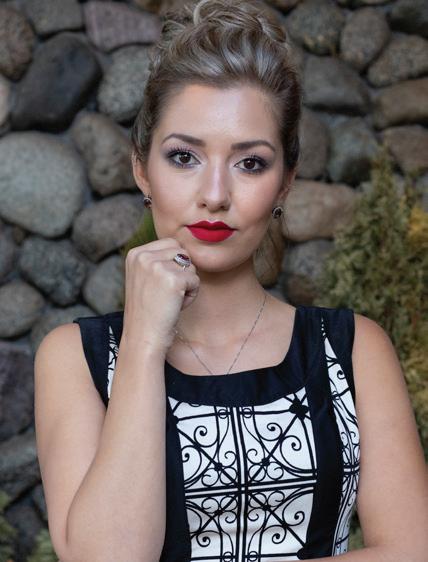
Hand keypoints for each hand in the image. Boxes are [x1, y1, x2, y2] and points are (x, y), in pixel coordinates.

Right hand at [122, 237, 199, 351]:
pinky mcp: (173, 279)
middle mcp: (143, 256)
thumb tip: (184, 250)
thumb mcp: (144, 278)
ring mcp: (157, 266)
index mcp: (135, 253)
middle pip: (182, 251)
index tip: (159, 286)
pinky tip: (176, 306)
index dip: (173, 265)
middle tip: (166, 294)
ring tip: (169, 300)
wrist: (143, 337)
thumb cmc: (148, 311)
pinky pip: (196, 280)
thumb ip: (157, 260)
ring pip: (190, 265)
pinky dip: (191, 295)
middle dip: (181, 272)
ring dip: (187, 284)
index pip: (171, 243)